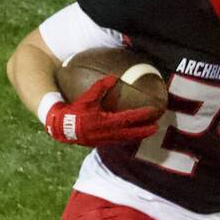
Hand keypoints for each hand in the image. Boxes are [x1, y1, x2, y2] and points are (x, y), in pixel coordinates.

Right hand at [44, 75, 161, 146]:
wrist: (62, 127)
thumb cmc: (75, 110)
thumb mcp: (88, 98)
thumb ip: (100, 87)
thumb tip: (113, 77)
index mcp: (106, 121)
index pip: (128, 118)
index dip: (141, 115)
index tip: (153, 111)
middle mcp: (107, 133)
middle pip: (130, 133)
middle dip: (144, 131)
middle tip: (156, 127)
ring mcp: (104, 140)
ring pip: (125, 139)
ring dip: (137, 136)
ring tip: (147, 132)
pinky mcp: (100, 143)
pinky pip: (118, 141)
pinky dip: (126, 138)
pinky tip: (131, 135)